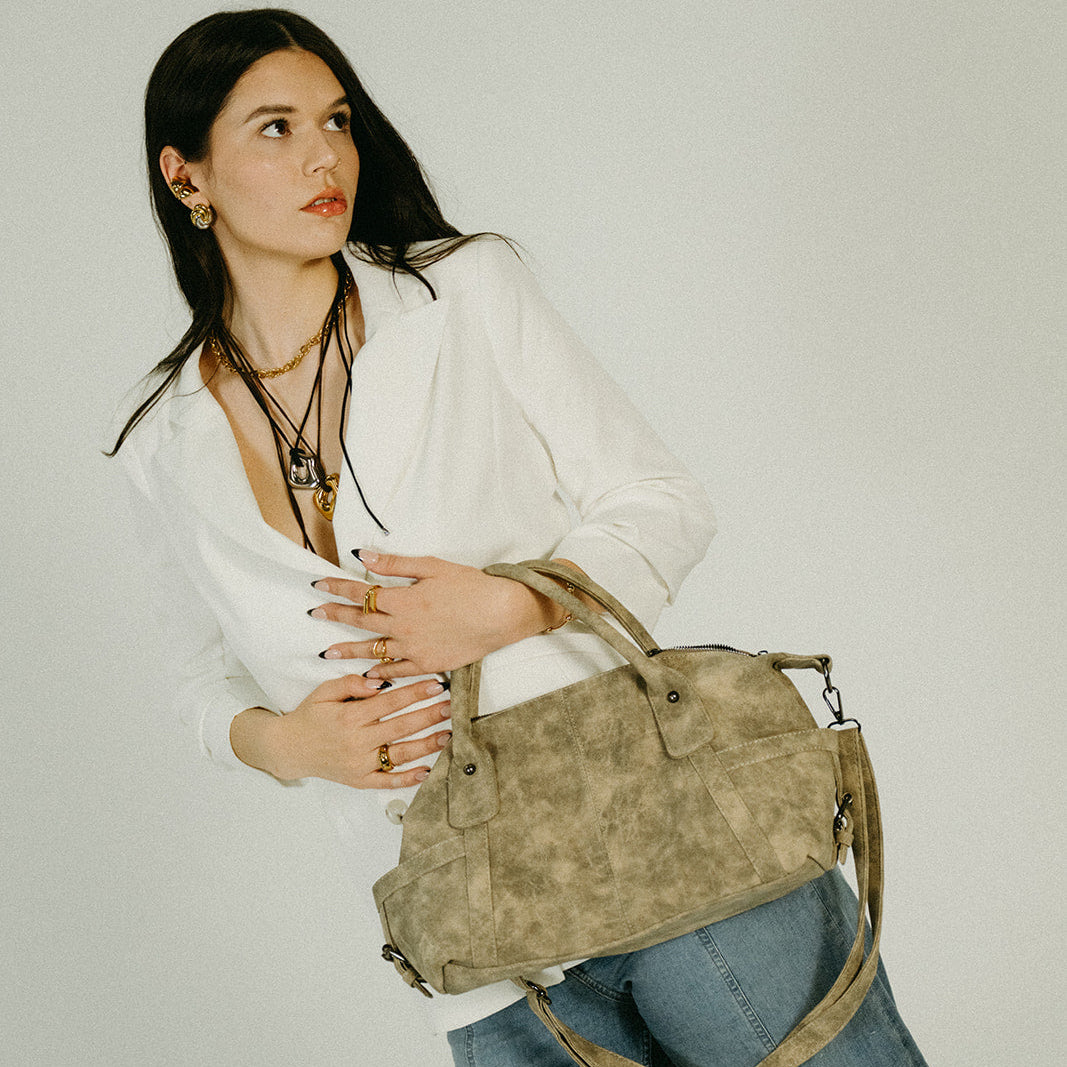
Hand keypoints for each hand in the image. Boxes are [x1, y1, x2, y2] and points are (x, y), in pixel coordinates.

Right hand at [230, 674, 450, 787]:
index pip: (390, 702)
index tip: (436, 684)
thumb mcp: (324, 692)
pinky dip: (407, 779)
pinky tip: (426, 771)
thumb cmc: (310, 716)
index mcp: (349, 717)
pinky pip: (387, 781)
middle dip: (429, 715)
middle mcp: (357, 742)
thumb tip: (377, 683)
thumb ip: (350, 683)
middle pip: (401, 727)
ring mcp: (359, 764)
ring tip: (448, 734)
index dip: (415, 692)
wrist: (288, 749)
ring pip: (399, 755)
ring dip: (427, 745)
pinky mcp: (359, 780)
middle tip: (451, 706)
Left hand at [307, 552, 566, 679]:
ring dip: (348, 650)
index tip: (318, 584)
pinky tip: (367, 676)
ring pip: (373, 651)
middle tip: (315, 614)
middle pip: (361, 621)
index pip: (362, 592)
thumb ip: (395, 564)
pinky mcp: (428, 664)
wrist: (501, 614)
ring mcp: (414, 648)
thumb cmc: (471, 586)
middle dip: (335, 615)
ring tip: (327, 653)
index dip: (338, 587)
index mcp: (403, 599)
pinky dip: (381, 673)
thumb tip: (362, 555)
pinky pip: (398, 671)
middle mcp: (403, 626)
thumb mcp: (433, 567)